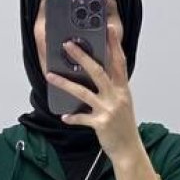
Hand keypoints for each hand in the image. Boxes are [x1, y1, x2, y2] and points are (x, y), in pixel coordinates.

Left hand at [45, 13, 140, 163]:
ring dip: (65, 83)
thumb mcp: (122, 103)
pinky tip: (64, 117)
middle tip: (68, 45)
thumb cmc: (123, 126)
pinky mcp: (101, 123)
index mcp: (123, 89)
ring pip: (83, 92)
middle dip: (82, 57)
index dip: (114, 45)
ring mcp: (108, 109)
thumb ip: (112, 89)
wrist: (129, 149)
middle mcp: (116, 96)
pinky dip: (72, 117)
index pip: (119, 62)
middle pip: (98, 71)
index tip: (108, 30)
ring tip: (50, 76)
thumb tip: (97, 74)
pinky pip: (82, 118)